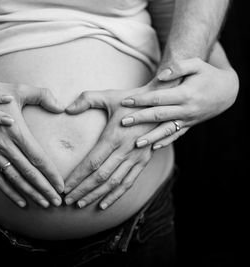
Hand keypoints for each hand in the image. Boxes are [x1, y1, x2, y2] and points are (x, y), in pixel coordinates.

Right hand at [0, 81, 64, 208]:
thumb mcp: (20, 90)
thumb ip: (43, 96)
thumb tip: (61, 107)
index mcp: (17, 132)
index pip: (38, 159)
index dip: (51, 174)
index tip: (61, 187)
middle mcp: (5, 146)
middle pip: (29, 173)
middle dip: (44, 189)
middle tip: (57, 202)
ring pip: (14, 179)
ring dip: (29, 193)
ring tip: (43, 204)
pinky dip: (9, 192)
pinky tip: (20, 202)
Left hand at [63, 87, 156, 209]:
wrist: (162, 104)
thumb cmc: (131, 100)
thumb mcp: (109, 96)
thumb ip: (87, 99)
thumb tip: (67, 108)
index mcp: (114, 136)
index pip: (92, 163)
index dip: (77, 177)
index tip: (64, 186)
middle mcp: (126, 150)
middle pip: (100, 177)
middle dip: (82, 190)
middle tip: (67, 200)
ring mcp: (137, 158)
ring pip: (114, 183)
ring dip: (96, 196)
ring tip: (80, 204)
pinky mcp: (144, 162)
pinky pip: (128, 183)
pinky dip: (115, 196)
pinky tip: (103, 205)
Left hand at [120, 58, 238, 149]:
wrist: (228, 90)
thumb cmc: (208, 74)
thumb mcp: (196, 64)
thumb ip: (178, 68)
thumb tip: (159, 77)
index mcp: (186, 94)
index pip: (158, 98)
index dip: (141, 100)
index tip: (126, 101)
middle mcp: (187, 109)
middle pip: (159, 115)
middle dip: (140, 119)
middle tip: (123, 122)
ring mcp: (189, 119)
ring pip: (167, 130)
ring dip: (151, 137)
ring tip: (136, 143)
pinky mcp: (190, 125)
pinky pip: (176, 136)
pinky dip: (165, 142)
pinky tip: (153, 148)